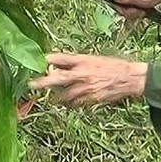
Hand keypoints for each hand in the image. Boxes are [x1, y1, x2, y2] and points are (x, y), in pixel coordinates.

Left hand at [28, 52, 147, 106]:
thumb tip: (57, 65)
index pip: (58, 58)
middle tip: (30, 84)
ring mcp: (85, 87)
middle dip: (42, 82)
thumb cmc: (111, 66)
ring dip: (57, 96)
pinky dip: (70, 103)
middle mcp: (81, 73)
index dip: (45, 60)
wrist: (130, 77)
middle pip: (56, 78)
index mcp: (82, 60)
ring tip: (55, 97)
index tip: (35, 63)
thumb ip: (75, 62)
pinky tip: (70, 102)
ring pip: (63, 95)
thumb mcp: (92, 58)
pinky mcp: (90, 99)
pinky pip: (74, 103)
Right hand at [112, 0, 160, 25]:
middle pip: (118, 2)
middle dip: (128, 10)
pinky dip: (133, 8)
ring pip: (122, 5)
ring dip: (132, 10)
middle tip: (138, 11)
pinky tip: (140, 9)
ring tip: (141, 11)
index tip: (131, 10)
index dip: (122, 7)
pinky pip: (126, 3)